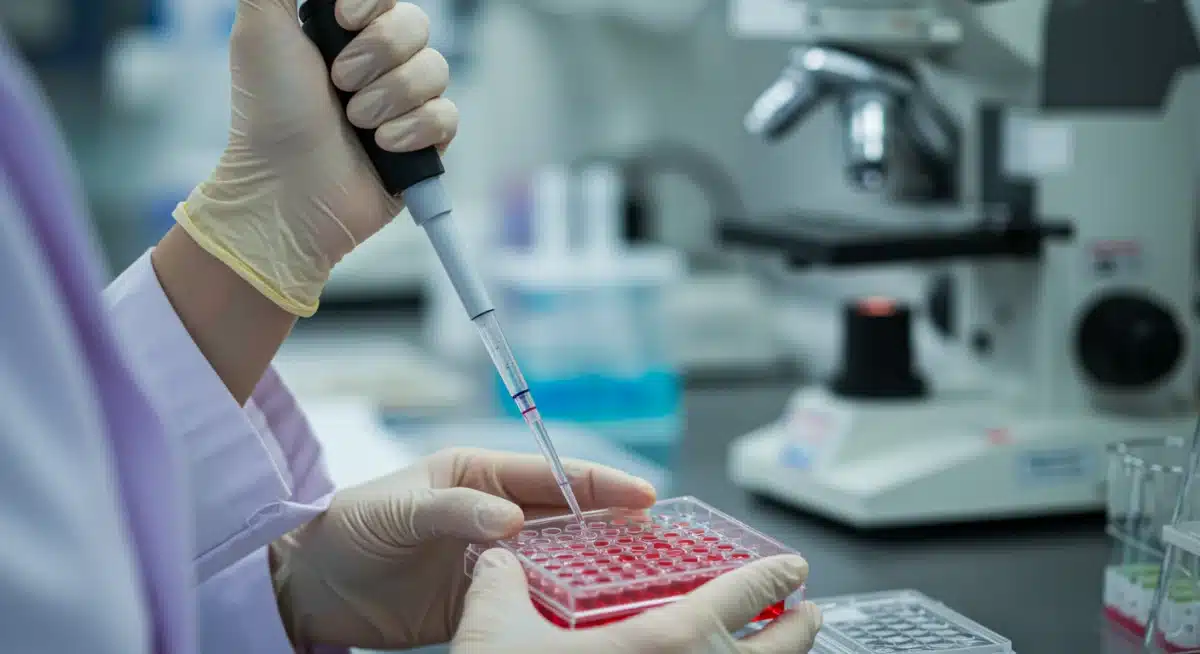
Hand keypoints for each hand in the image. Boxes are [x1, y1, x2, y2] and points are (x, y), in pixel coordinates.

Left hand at [174, 0, 457, 316]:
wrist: (285, 187)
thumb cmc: (268, 112)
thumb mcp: (260, 29)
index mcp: (345, 30)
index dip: (372, 6)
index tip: (341, 20)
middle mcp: (378, 61)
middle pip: (417, 27)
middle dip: (377, 55)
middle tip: (339, 83)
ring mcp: (404, 102)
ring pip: (435, 70)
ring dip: (390, 97)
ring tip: (356, 122)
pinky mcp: (424, 142)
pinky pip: (447, 116)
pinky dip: (412, 130)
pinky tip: (382, 145)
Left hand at [269, 448, 657, 649]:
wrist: (312, 586)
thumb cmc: (350, 527)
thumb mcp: (402, 509)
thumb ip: (457, 511)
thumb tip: (511, 520)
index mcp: (478, 473)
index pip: (550, 474)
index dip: (598, 484)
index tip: (641, 496)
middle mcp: (493, 512)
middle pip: (565, 516)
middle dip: (610, 523)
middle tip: (658, 539)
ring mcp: (490, 557)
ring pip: (556, 558)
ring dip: (592, 564)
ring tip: (637, 575)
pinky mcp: (482, 598)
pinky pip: (530, 597)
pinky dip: (559, 602)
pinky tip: (588, 610)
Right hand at [454, 549, 821, 652]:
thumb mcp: (494, 636)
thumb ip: (500, 585)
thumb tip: (496, 561)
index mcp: (667, 644)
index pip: (743, 596)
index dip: (774, 576)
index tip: (792, 567)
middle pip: (780, 651)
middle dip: (801, 627)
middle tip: (805, 611)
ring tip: (774, 651)